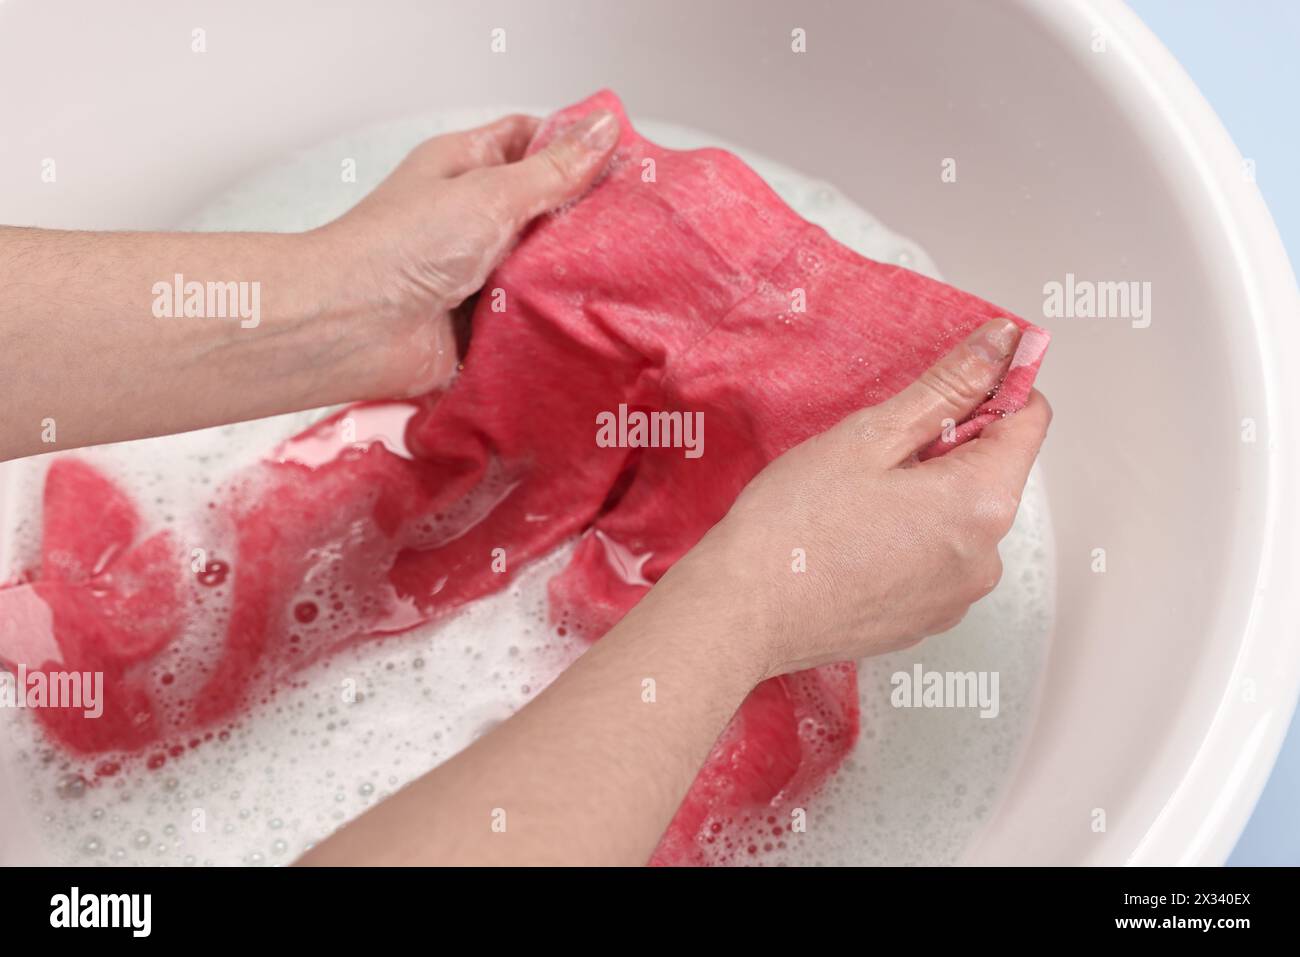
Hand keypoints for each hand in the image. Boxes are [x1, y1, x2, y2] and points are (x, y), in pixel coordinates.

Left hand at [307, 109, 620, 398]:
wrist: (353, 326)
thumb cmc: (405, 245)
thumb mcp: (490, 193)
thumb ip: (553, 170)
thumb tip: (603, 129)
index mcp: (465, 167)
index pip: (528, 142)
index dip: (573, 146)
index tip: (624, 161)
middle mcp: (470, 216)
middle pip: (542, 208)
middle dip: (583, 217)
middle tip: (638, 223)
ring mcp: (476, 272)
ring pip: (540, 266)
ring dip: (570, 273)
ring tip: (628, 272)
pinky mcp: (482, 323)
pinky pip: (529, 317)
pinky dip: (552, 319)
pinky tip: (594, 317)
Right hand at [672, 318, 1051, 678]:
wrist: (743, 613)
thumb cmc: (794, 525)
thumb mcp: (870, 435)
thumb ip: (947, 386)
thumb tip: (1001, 345)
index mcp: (980, 504)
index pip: (1029, 420)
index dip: (990, 391)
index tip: (943, 387)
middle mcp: (985, 559)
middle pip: (992, 472)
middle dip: (946, 449)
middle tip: (875, 452)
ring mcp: (956, 598)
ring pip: (961, 519)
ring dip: (926, 497)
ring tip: (857, 503)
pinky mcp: (925, 621)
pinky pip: (936, 562)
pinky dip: (909, 541)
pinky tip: (854, 541)